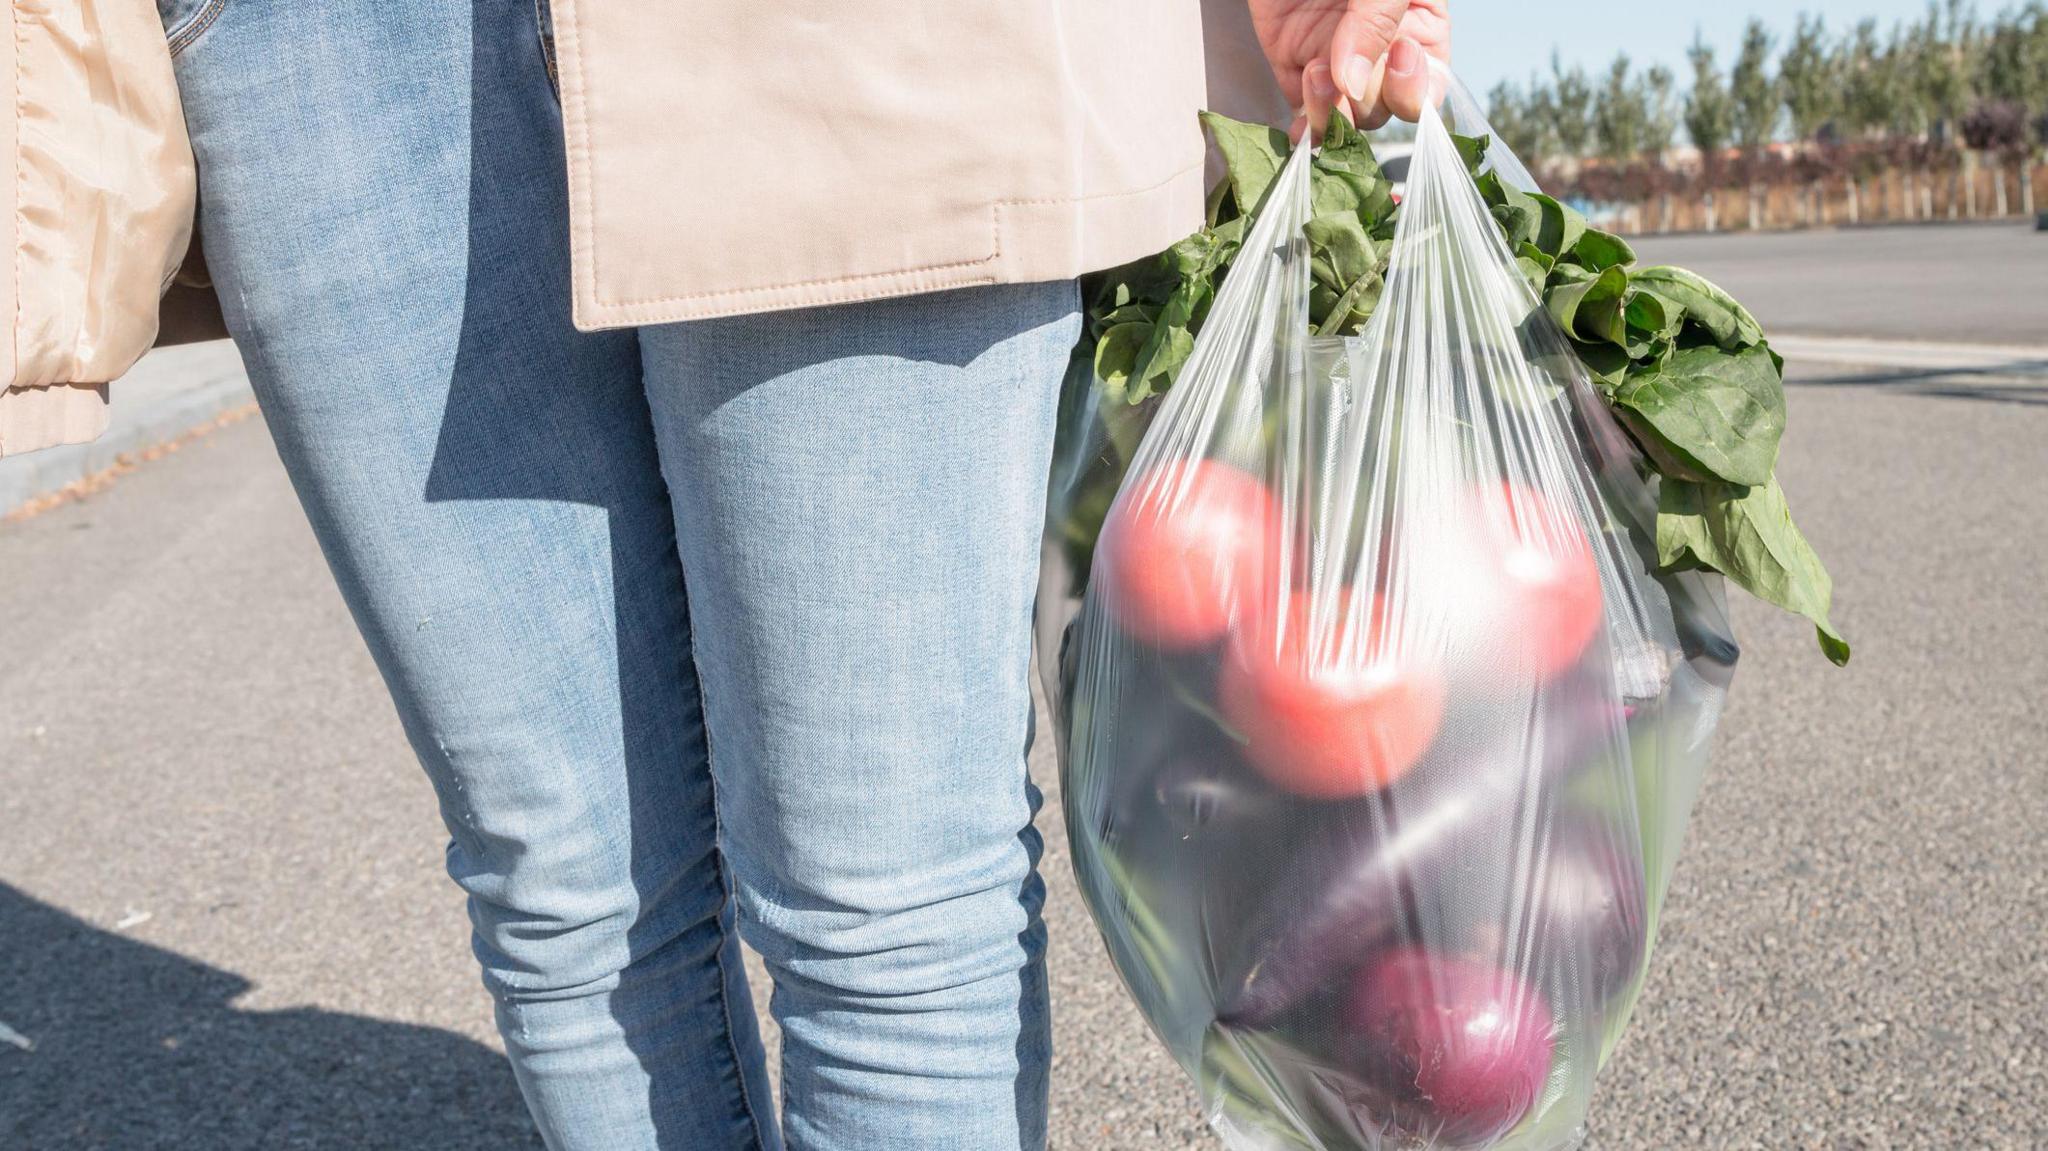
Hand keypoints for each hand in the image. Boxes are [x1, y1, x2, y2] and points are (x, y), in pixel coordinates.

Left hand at [1247, 0, 1450, 140]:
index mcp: (1421, 27)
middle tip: (1338, 65)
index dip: (1416, 87)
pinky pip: (1303, 112)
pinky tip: (1297, 130)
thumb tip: (1352, 85)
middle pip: (1383, 109)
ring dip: (1329, 112)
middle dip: (1365, 98)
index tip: (1399, 55)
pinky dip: (1302, 128)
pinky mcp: (1294, 64)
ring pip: (1343, 119)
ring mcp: (1337, 61)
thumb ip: (1377, 18)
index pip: (1429, 87)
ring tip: (1314, 71)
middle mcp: (1381, 52)